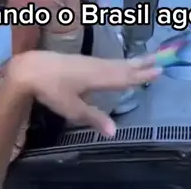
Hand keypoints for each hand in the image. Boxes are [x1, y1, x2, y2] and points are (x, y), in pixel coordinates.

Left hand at [8, 52, 160, 136]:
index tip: (159, 70)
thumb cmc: (52, 89)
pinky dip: (118, 63)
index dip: (141, 75)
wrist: (31, 68)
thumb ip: (94, 118)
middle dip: (140, 64)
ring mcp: (89, 61)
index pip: (125, 77)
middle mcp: (97, 66)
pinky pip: (107, 62)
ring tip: (143, 60)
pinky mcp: (81, 61)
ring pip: (115, 62)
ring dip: (131, 62)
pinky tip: (116, 66)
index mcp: (98, 77)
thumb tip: (115, 131)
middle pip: (122, 66)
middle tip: (159, 59)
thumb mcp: (72, 109)